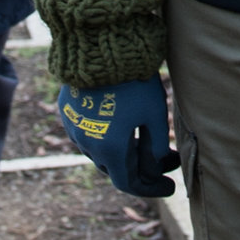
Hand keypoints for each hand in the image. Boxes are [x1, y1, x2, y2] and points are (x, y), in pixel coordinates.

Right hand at [57, 79, 179, 197]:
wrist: (99, 50)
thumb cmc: (133, 83)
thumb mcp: (154, 114)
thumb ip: (157, 145)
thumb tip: (158, 165)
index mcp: (111, 150)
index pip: (129, 184)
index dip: (151, 188)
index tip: (170, 187)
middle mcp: (88, 145)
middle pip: (116, 168)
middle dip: (143, 168)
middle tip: (168, 159)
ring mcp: (75, 128)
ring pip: (101, 151)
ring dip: (124, 152)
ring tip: (148, 140)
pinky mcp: (69, 111)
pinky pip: (88, 132)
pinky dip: (108, 136)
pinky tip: (124, 124)